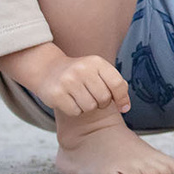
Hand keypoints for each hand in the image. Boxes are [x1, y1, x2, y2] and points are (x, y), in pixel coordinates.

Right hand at [1, 45, 127, 118]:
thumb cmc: (80, 74)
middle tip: (93, 97)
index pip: (117, 84)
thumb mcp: (98, 71)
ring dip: (87, 107)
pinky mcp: (56, 94)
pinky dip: (75, 111)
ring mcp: (68, 81)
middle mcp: (83, 69)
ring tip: (80, 98)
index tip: (124, 108)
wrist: (48, 69)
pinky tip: (70, 101)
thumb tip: (125, 107)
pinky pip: (75, 112)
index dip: (122, 99)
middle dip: (102, 103)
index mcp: (97, 62)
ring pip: (90, 107)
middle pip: (104, 98)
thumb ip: (114, 84)